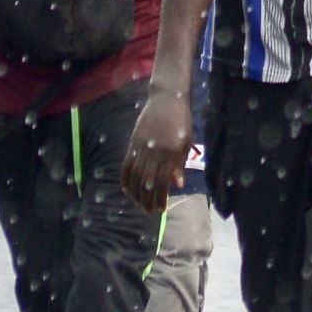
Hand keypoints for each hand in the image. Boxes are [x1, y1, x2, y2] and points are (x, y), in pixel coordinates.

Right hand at [121, 89, 192, 214]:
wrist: (167, 99)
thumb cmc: (181, 122)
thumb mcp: (186, 143)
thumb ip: (180, 164)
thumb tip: (177, 185)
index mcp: (170, 153)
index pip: (162, 182)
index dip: (160, 198)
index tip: (161, 209)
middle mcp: (154, 152)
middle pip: (147, 182)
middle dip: (147, 200)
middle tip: (149, 212)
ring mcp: (141, 147)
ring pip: (136, 176)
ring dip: (136, 193)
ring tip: (139, 204)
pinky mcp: (133, 142)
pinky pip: (126, 164)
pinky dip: (125, 178)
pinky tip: (127, 189)